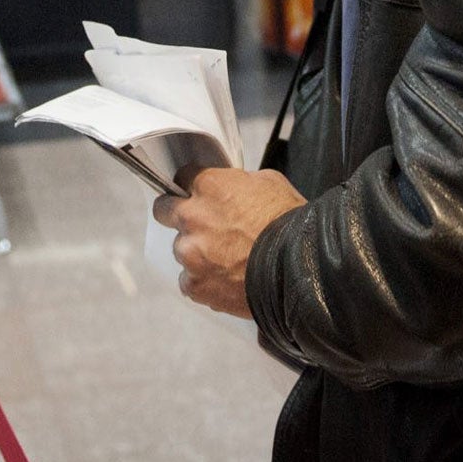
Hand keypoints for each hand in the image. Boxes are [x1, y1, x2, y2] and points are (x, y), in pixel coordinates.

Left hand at [151, 166, 304, 317]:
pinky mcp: (194, 284)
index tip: (199, 194)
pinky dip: (204, 281)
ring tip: (226, 261)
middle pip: (165, 210)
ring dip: (197, 252)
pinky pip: (189, 281)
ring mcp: (190, 253)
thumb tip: (232, 189)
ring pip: (181, 249)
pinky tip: (226, 280)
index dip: (192, 186)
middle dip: (179, 214)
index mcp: (209, 186)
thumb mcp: (269, 183)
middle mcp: (191, 217)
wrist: (298, 270)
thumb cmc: (289, 223)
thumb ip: (239, 183)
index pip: (182, 177)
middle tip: (202, 225)